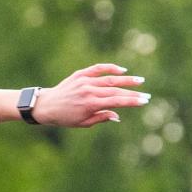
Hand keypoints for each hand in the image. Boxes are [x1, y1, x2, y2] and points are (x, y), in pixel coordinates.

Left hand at [33, 64, 149, 127]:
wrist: (46, 106)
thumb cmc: (65, 118)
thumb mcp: (83, 123)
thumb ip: (101, 118)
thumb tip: (118, 115)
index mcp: (91, 104)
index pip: (117, 101)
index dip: (132, 101)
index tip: (144, 101)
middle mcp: (89, 91)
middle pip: (116, 90)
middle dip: (133, 92)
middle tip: (146, 94)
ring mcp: (85, 81)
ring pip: (110, 78)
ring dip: (126, 79)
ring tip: (139, 81)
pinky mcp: (80, 74)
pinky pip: (98, 69)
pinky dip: (110, 68)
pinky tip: (122, 70)